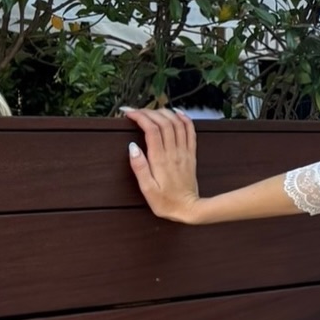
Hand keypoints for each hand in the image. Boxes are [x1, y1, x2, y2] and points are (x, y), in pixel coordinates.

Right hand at [121, 106, 201, 222]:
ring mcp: (184, 152)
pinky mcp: (191, 155)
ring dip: (165, 113)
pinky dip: (184, 119)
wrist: (190, 209)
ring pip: (177, 124)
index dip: (140, 117)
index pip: (151, 129)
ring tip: (152, 110)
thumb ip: (139, 167)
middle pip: (164, 122)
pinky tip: (177, 113)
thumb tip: (132, 147)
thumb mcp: (147, 189)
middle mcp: (174, 152)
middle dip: (149, 112)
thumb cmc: (166, 202)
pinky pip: (190, 132)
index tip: (128, 113)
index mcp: (160, 159)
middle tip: (136, 111)